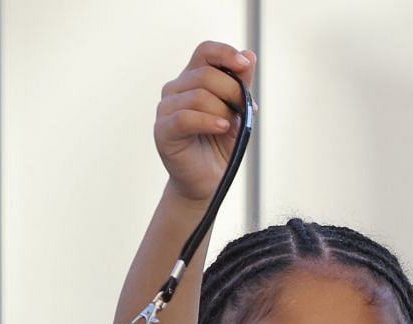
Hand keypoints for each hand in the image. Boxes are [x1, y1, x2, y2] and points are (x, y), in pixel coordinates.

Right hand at [157, 42, 255, 203]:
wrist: (207, 181)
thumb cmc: (220, 146)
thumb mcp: (238, 113)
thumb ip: (241, 85)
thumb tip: (249, 54)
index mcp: (192, 80)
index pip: (205, 52)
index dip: (225, 53)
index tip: (244, 65)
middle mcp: (175, 89)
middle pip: (206, 74)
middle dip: (232, 91)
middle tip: (245, 111)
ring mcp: (166, 109)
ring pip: (198, 95)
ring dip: (223, 111)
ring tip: (231, 128)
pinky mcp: (163, 131)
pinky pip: (185, 118)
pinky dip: (209, 121)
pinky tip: (223, 129)